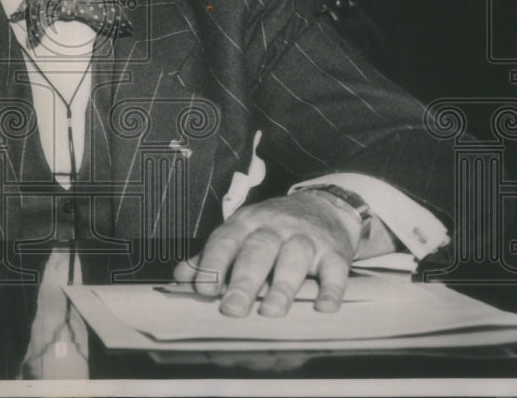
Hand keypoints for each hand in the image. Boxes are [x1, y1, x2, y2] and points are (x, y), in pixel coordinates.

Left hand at [173, 191, 360, 316]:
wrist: (324, 205)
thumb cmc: (273, 227)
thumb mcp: (241, 232)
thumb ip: (213, 256)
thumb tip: (180, 277)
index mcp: (247, 222)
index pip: (226, 239)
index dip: (214, 263)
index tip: (204, 289)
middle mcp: (275, 227)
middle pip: (258, 251)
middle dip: (244, 280)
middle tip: (232, 308)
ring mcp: (306, 238)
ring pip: (294, 258)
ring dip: (283, 286)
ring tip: (271, 312)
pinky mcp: (335, 251)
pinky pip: (335, 270)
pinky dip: (331, 290)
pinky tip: (323, 307)